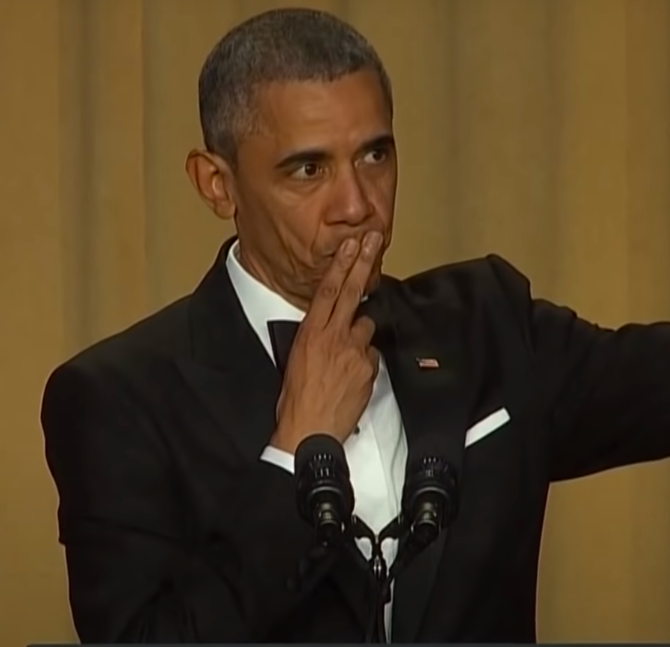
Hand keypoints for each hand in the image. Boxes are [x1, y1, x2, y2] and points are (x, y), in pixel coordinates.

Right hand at [270, 231, 383, 453]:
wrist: (309, 430)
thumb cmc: (295, 399)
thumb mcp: (296, 359)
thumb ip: (315, 336)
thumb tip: (328, 325)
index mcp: (310, 333)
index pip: (327, 291)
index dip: (341, 265)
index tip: (350, 245)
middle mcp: (333, 337)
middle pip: (351, 292)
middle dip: (363, 263)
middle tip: (374, 239)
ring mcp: (353, 352)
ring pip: (366, 326)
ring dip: (360, 333)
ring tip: (346, 356)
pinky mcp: (368, 368)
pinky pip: (372, 354)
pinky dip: (365, 360)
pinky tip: (353, 375)